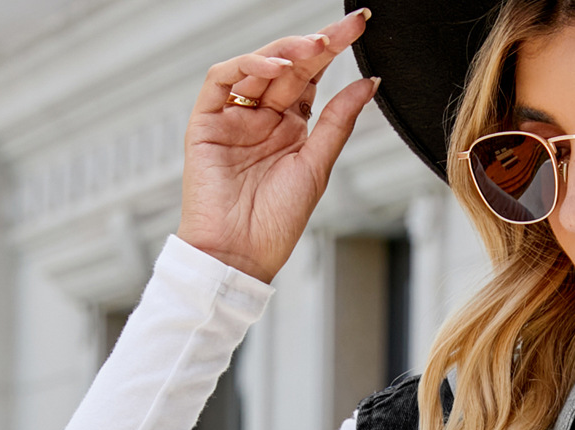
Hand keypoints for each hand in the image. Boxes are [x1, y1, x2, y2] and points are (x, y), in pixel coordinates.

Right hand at [178, 10, 379, 285]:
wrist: (239, 256)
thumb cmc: (276, 224)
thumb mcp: (317, 166)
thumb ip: (338, 121)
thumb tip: (368, 82)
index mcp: (290, 128)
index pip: (312, 78)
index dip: (333, 51)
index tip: (359, 28)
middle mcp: (262, 118)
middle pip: (288, 67)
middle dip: (315, 44)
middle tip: (344, 30)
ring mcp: (234, 117)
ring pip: (257, 67)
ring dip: (286, 53)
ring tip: (315, 48)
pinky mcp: (206, 121)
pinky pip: (222, 79)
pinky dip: (248, 67)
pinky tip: (276, 68)